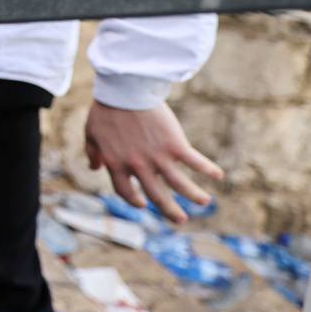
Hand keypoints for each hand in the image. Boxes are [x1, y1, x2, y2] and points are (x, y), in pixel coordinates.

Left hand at [84, 101, 223, 223]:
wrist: (124, 91)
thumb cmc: (106, 110)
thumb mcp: (91, 133)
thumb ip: (93, 153)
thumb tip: (94, 168)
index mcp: (116, 165)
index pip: (125, 191)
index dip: (134, 201)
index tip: (143, 204)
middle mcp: (138, 166)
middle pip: (156, 195)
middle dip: (170, 210)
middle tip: (181, 220)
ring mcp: (158, 157)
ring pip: (179, 185)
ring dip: (194, 195)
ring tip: (205, 202)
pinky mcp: (175, 145)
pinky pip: (194, 162)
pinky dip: (208, 169)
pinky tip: (218, 175)